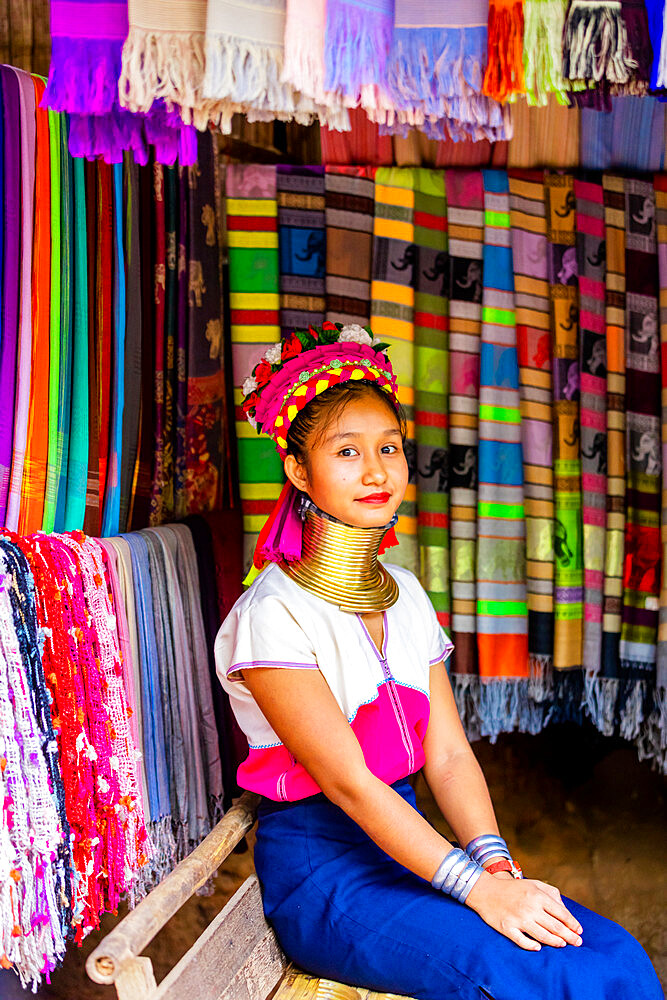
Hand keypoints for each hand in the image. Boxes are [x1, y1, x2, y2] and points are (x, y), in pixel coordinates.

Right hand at [465, 872, 583, 951]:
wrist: (486, 890)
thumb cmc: (513, 888)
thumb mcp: (534, 884)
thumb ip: (551, 894)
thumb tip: (565, 911)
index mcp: (538, 896)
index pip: (561, 913)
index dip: (573, 924)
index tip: (579, 931)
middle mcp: (530, 908)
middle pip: (555, 926)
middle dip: (569, 936)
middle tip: (578, 943)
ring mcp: (518, 919)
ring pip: (542, 936)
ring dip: (555, 942)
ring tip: (563, 944)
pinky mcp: (507, 928)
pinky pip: (522, 941)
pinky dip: (532, 946)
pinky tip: (539, 948)